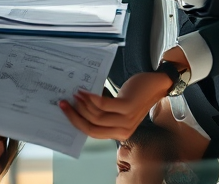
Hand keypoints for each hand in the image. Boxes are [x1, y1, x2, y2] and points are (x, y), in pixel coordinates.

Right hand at [58, 72, 173, 140]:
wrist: (156, 85)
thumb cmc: (135, 95)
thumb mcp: (117, 107)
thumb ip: (102, 110)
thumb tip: (77, 103)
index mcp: (119, 133)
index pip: (92, 133)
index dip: (76, 122)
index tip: (64, 111)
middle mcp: (123, 130)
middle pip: (91, 127)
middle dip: (74, 115)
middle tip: (62, 103)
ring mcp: (126, 120)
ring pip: (95, 117)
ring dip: (81, 104)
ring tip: (74, 94)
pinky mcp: (128, 107)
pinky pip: (103, 105)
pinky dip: (90, 98)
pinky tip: (84, 91)